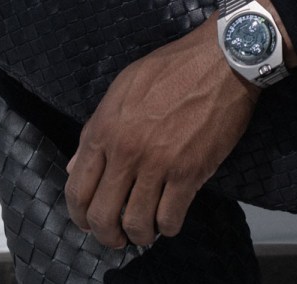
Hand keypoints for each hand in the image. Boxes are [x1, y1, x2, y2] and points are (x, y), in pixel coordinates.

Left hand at [63, 10, 258, 249]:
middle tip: (116, 237)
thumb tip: (75, 166)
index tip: (88, 222)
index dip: (79, 215)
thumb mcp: (123, 88)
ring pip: (136, 223)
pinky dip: (167, 227)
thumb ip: (96, 128)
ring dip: (139, 235)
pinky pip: (170, 218)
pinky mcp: (189, 173)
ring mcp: (157, 164)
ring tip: (146, 231)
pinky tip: (169, 220)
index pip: (77, 189)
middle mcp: (126, 151)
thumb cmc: (172, 68)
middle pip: (102, 215)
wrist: (221, 60)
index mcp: (105, 129)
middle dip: (106, 235)